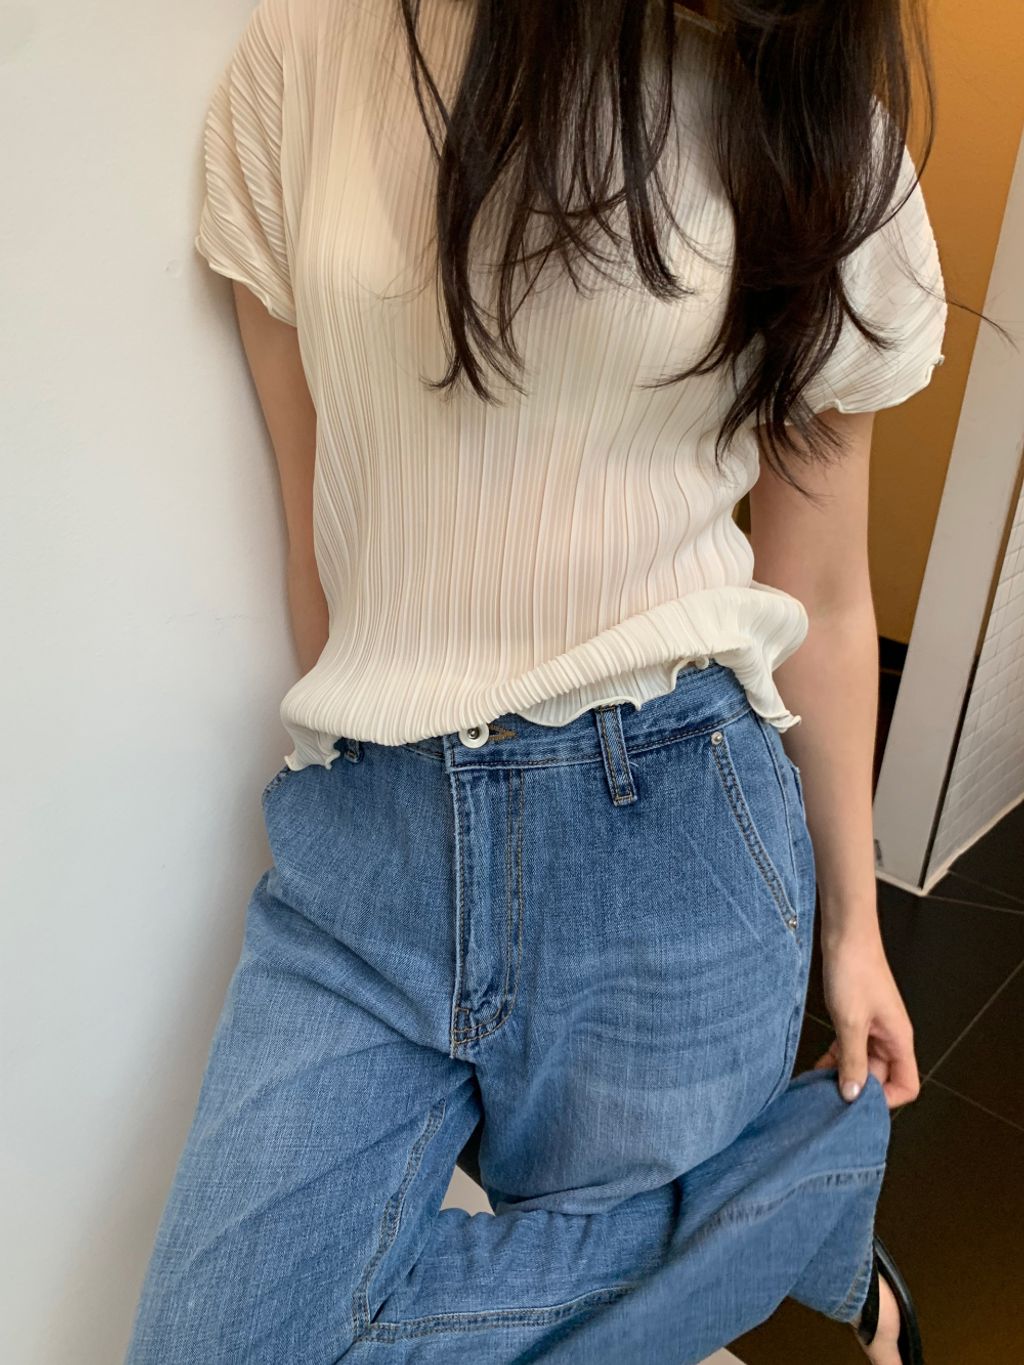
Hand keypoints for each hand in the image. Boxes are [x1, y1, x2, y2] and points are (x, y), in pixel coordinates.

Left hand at [814, 928, 920, 1109]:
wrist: (845, 934)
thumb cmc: (854, 970)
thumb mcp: (850, 1022)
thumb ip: (852, 1061)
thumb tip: (852, 1095)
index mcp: (899, 1039)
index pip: (906, 1085)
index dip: (885, 1099)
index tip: (857, 1104)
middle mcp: (889, 1036)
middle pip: (881, 1077)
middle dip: (857, 1089)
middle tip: (828, 1098)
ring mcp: (872, 1028)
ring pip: (863, 1063)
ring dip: (843, 1074)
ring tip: (818, 1086)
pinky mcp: (856, 1018)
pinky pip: (850, 1048)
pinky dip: (836, 1058)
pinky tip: (817, 1065)